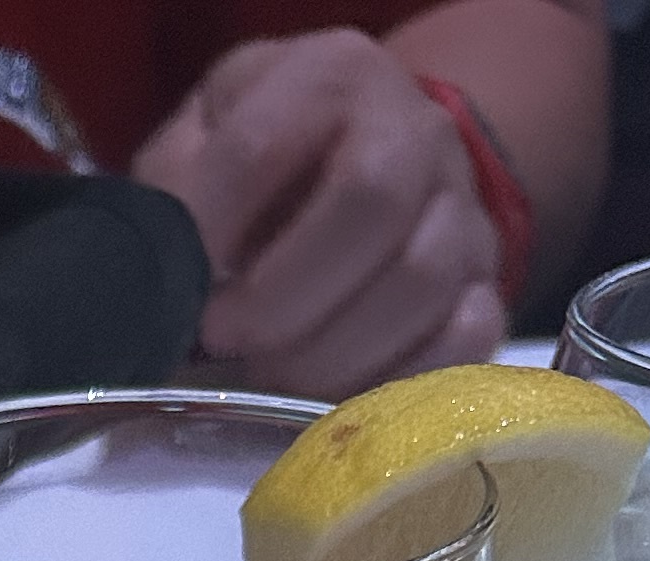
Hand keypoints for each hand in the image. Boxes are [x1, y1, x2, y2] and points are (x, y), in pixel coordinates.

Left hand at [133, 29, 507, 396]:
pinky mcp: (485, 280)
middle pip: (371, 202)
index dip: (212, 230)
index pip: (264, 145)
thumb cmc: (257, 169)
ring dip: (331, 354)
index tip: (182, 294)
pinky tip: (336, 396)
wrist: (354, 169)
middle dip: (283, 298)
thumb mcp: (198, 151)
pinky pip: (467, 336)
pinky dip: (396, 380)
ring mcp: (461, 204)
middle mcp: (414, 126)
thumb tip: (164, 286)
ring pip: (421, 279)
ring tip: (272, 376)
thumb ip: (175, 199)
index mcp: (330, 74)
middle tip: (229, 342)